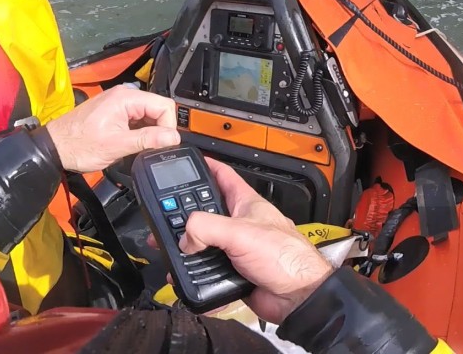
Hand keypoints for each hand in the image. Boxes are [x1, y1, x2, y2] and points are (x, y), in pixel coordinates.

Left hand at [46, 85, 179, 172]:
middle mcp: (123, 95)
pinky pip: (137, 117)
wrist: (55, 147)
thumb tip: (173, 137)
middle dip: (159, 129)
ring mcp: (118, 102)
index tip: (163, 144)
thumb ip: (148, 139)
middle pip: (158, 108)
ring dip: (149, 131)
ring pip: (148, 113)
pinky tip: (130, 142)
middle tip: (150, 148)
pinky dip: (139, 130)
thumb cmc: (78, 145)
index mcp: (125, 98)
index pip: (164, 105)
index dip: (168, 126)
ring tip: (137, 147)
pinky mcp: (114, 110)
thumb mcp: (117, 145)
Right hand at [178, 159, 333, 323]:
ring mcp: (236, 249)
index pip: (223, 176)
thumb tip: (185, 237)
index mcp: (246, 204)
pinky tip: (185, 278)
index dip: (206, 167)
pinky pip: (208, 271)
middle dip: (186, 215)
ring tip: (170, 251)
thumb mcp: (241, 233)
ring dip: (188, 250)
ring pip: (204, 244)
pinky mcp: (233, 272)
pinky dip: (196, 276)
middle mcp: (239, 224)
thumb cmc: (285, 257)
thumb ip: (206, 228)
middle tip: (165, 217)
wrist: (297, 297)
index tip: (187, 164)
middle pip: (206, 213)